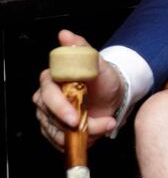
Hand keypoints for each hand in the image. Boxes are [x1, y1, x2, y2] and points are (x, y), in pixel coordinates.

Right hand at [33, 29, 123, 151]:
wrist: (112, 96)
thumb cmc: (102, 79)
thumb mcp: (96, 62)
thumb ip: (81, 49)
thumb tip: (65, 34)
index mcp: (51, 80)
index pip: (48, 96)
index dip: (60, 108)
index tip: (76, 118)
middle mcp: (45, 98)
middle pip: (51, 118)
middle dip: (77, 125)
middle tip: (103, 124)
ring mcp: (49, 116)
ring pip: (58, 133)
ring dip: (85, 134)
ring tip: (106, 124)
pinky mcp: (56, 131)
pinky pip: (61, 143)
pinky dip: (80, 142)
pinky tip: (96, 133)